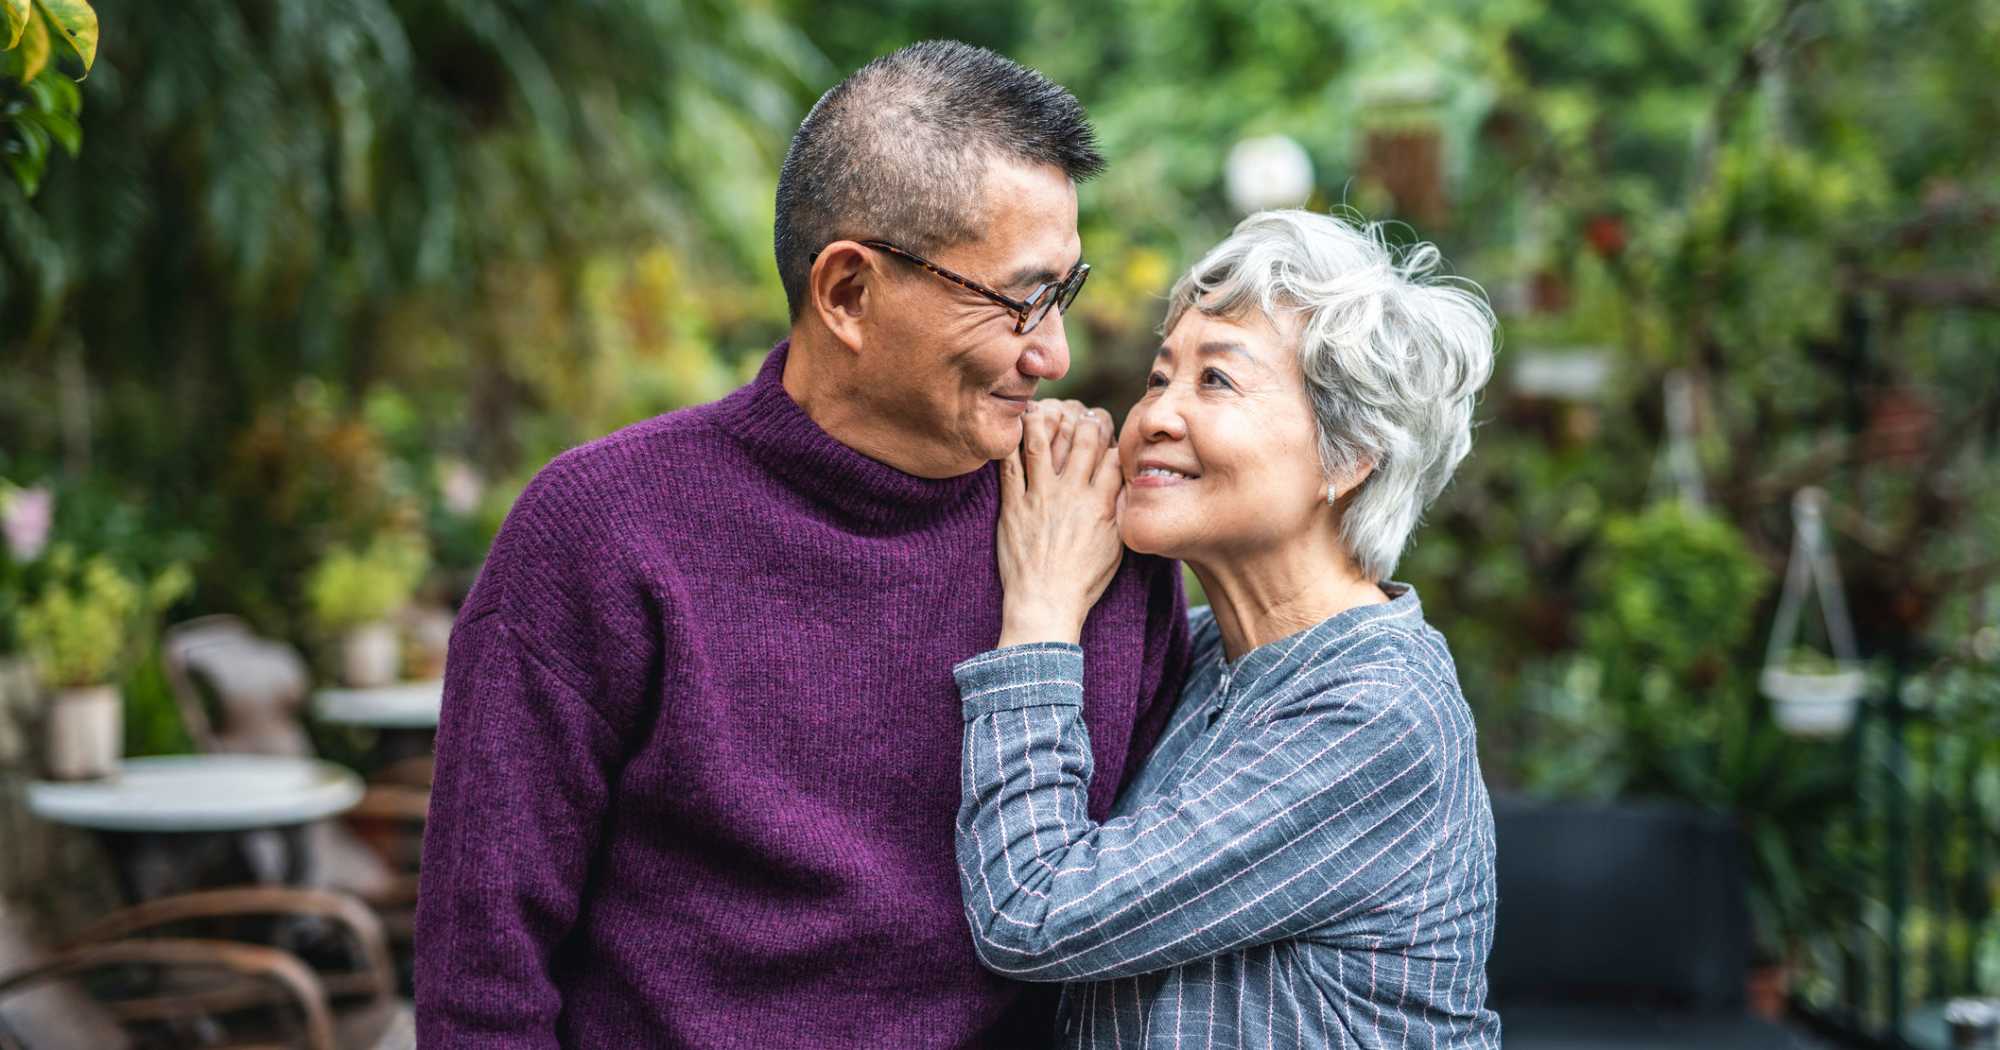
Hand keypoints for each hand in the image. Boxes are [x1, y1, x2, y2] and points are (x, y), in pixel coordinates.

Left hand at [995, 401, 1123, 645]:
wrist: (1045, 603)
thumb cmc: (1083, 581)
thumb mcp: (1116, 547)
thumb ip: (1120, 511)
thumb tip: (1125, 484)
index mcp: (1100, 504)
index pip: (1113, 455)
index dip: (1113, 438)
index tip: (1108, 433)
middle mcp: (1072, 494)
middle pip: (1082, 440)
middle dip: (1085, 420)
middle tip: (1082, 414)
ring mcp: (1040, 497)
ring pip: (1042, 443)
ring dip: (1045, 419)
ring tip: (1045, 408)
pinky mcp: (1013, 506)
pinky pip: (1009, 466)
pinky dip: (1010, 444)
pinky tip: (1012, 430)